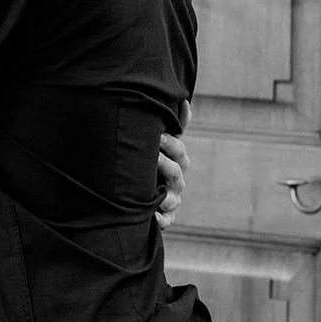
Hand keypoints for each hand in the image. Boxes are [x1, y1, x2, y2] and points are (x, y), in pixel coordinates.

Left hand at [156, 99, 191, 229]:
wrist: (133, 191)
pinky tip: (153, 218)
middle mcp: (177, 179)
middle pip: (177, 170)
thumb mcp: (156, 143)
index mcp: (176, 159)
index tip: (159, 136)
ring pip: (172, 197)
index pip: (179, 149)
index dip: (171, 143)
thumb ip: (172, 124)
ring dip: (164, 194)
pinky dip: (160, 220)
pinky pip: (166, 221)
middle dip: (165, 162)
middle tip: (151, 155)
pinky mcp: (166, 217)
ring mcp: (172, 198)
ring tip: (155, 192)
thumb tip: (186, 100)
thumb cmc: (148, 161)